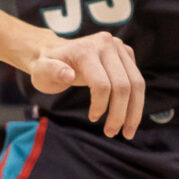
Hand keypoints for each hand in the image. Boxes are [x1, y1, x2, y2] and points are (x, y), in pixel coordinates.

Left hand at [25, 31, 145, 138]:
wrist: (54, 51)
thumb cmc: (45, 66)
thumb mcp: (41, 71)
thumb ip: (51, 71)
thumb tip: (68, 75)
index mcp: (86, 50)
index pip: (103, 84)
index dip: (101, 106)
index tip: (93, 119)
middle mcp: (107, 45)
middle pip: (124, 85)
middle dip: (120, 114)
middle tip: (112, 133)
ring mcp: (119, 47)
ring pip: (137, 83)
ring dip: (134, 111)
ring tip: (127, 132)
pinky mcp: (126, 54)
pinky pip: (137, 80)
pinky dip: (135, 101)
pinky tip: (127, 116)